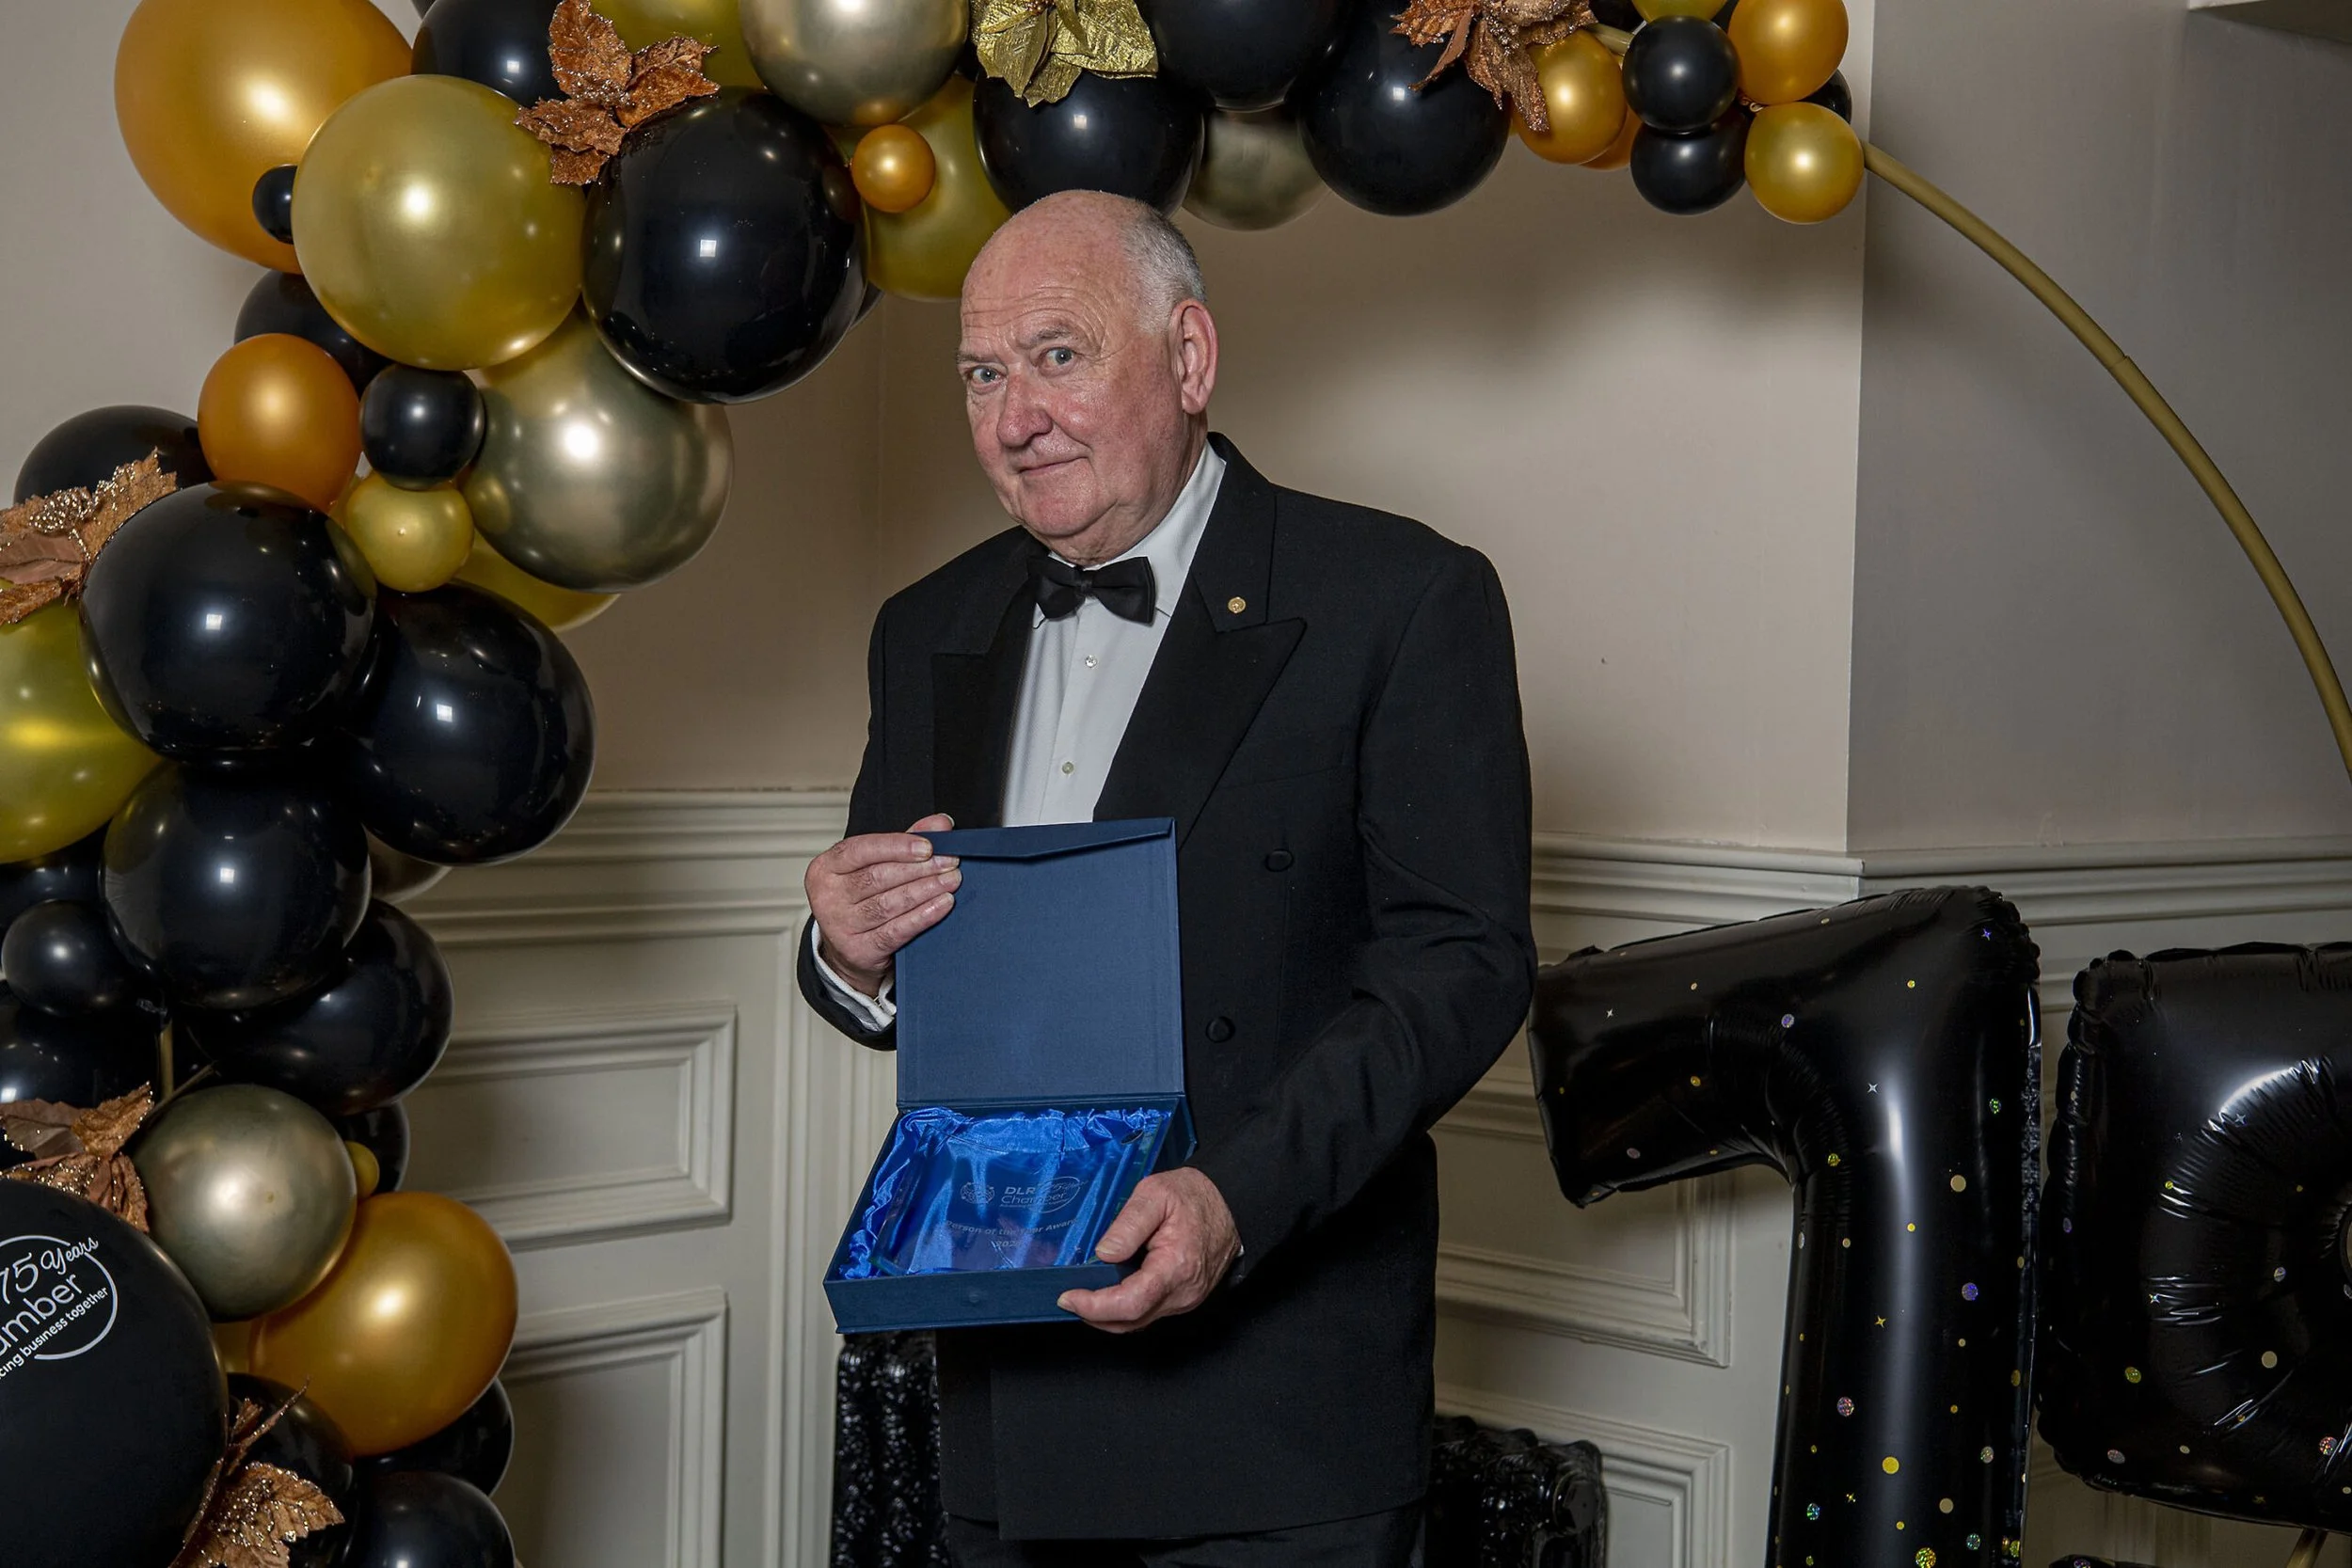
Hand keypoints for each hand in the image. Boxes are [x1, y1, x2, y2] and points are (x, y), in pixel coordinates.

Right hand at [805, 813, 957, 996]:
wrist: (850, 950)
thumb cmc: (861, 901)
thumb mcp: (873, 867)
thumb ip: (905, 843)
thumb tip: (940, 824)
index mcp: (825, 867)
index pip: (861, 849)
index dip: (897, 846)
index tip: (929, 846)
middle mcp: (828, 896)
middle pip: (878, 877)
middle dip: (920, 868)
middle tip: (950, 863)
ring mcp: (840, 926)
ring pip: (888, 904)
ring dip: (925, 890)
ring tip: (951, 881)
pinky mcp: (858, 950)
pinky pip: (895, 931)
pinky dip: (922, 916)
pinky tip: (941, 905)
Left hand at [1058, 1168, 1239, 1333]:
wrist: (1230, 1203)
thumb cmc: (1195, 1196)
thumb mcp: (1156, 1194)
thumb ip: (1128, 1224)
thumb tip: (1104, 1253)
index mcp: (1176, 1267)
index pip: (1130, 1303)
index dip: (1094, 1307)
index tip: (1069, 1297)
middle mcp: (1183, 1292)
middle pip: (1130, 1321)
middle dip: (1094, 1314)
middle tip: (1069, 1297)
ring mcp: (1185, 1300)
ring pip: (1138, 1322)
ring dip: (1107, 1314)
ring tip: (1085, 1294)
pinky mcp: (1184, 1299)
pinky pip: (1148, 1312)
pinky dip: (1124, 1309)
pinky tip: (1109, 1291)